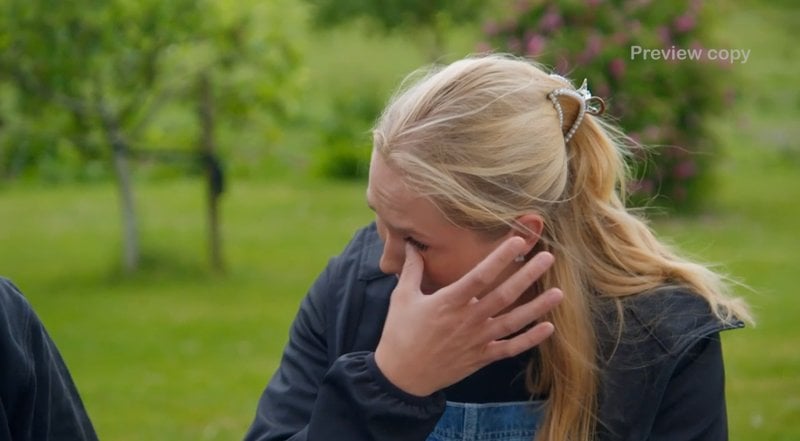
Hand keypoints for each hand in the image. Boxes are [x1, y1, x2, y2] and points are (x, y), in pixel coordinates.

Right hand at [374, 237, 562, 396]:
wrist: (401, 377)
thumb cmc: (400, 334)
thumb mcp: (403, 298)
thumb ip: (413, 270)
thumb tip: (411, 244)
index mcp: (449, 302)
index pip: (480, 275)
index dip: (500, 257)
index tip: (518, 242)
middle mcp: (468, 320)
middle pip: (504, 295)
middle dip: (527, 275)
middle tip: (547, 258)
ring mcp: (477, 340)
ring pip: (513, 321)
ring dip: (537, 307)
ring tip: (559, 293)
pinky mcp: (481, 358)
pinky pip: (510, 348)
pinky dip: (530, 340)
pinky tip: (548, 328)